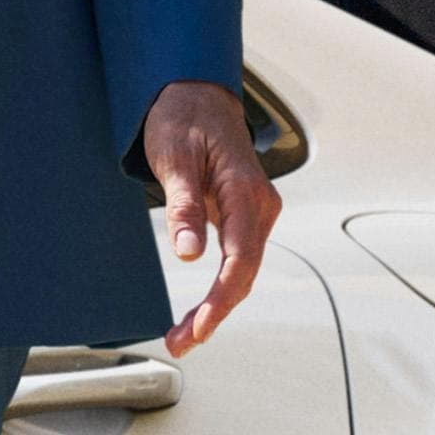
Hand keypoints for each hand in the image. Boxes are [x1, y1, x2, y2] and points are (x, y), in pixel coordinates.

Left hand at [141, 78, 283, 356]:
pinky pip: (236, 259)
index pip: (241, 259)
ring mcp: (254, 212)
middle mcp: (259, 205)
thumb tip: (188, 252)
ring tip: (183, 336)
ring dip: (216, 306)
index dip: (221, 299)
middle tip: (180, 342)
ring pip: (241, 271)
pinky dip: (218, 287)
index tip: (199, 328)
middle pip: (244, 273)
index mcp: (246, 191)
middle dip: (214, 313)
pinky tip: (200, 310)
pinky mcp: (242, 216)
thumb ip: (184, 205)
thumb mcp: (174, 157)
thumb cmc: (183, 116)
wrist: (193, 92)